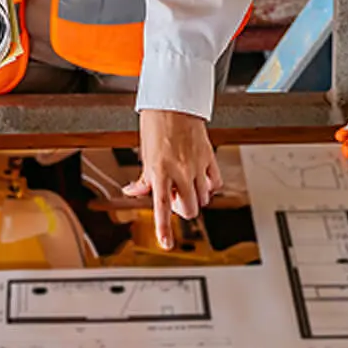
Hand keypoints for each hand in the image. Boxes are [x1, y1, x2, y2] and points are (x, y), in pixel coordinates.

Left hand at [123, 109, 223, 249]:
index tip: (165, 244)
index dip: (164, 228)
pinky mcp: (210, 157)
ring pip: (203, 199)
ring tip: (185, 183)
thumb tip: (131, 192)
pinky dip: (209, 187)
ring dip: (195, 198)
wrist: (174, 103)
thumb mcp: (145, 154)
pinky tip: (201, 179)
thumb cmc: (156, 125)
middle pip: (189, 209)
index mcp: (159, 171)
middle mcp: (180, 171)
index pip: (162, 207)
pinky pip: (215, 183)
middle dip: (183, 209)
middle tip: (176, 197)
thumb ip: (143, 179)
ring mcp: (197, 165)